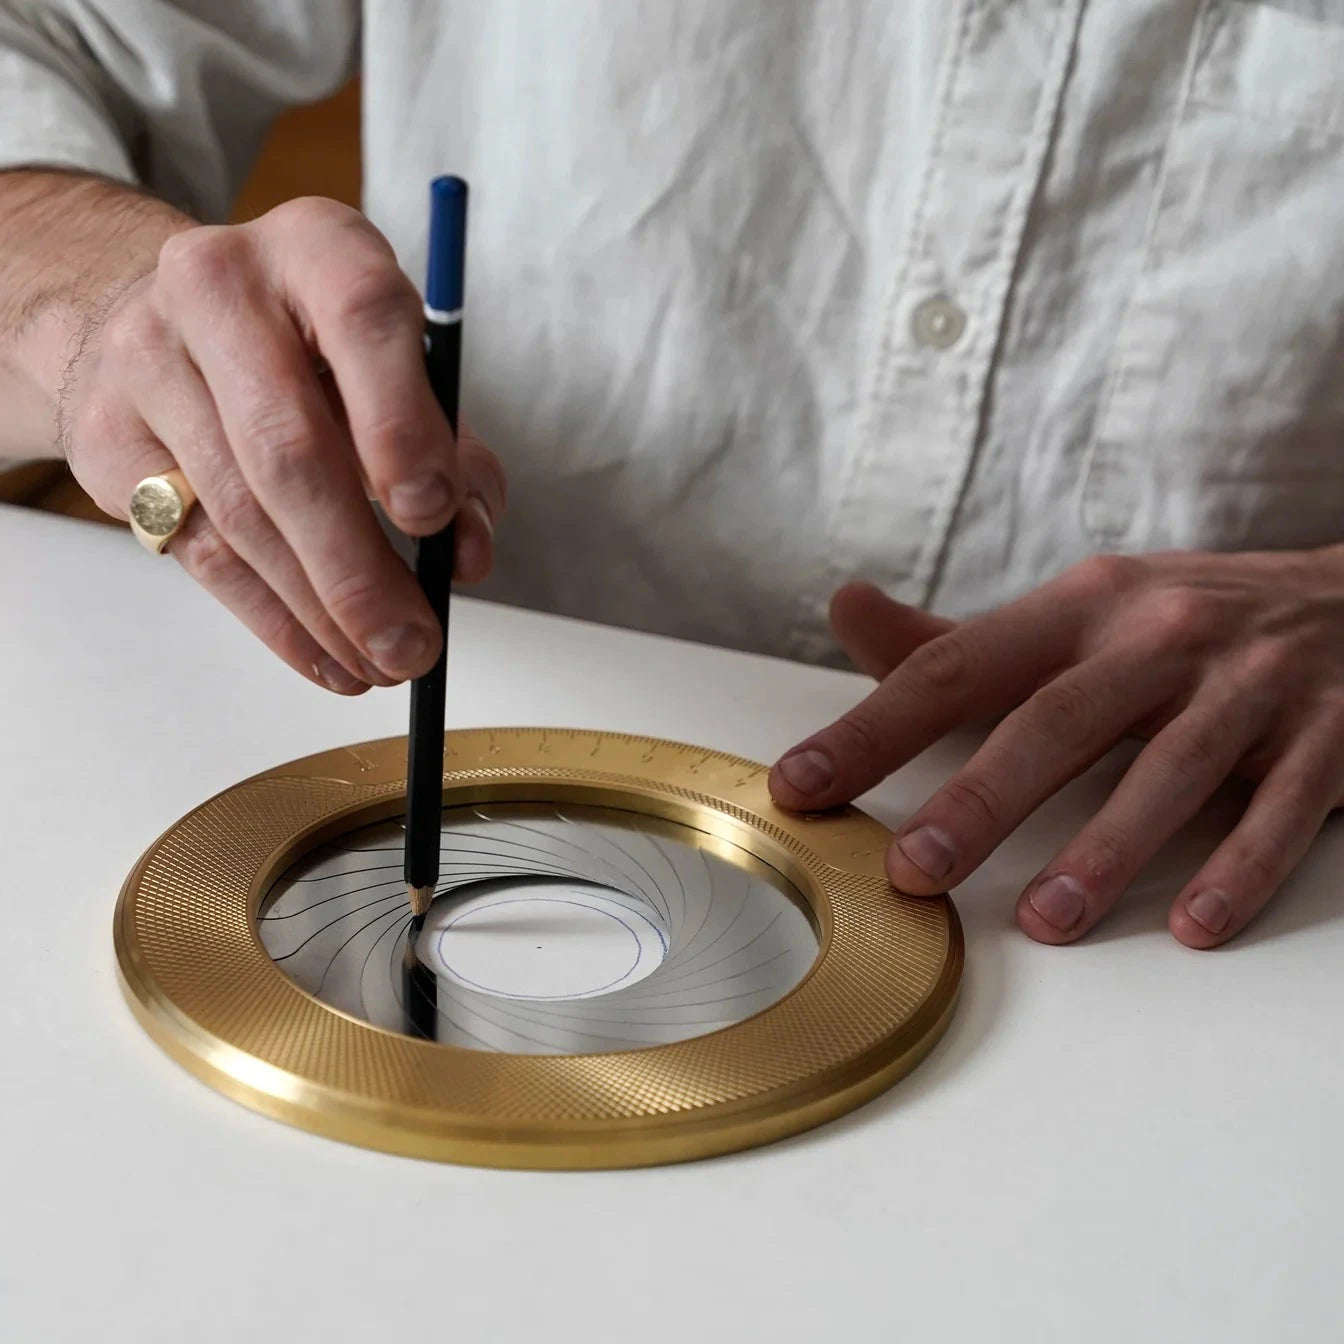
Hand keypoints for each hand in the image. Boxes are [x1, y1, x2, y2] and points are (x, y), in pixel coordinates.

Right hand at [60, 196, 504, 693]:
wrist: (164, 323)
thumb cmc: (313, 353)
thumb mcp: (398, 369)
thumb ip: (451, 453)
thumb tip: (466, 553)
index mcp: (316, 249)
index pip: (364, 321)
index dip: (403, 425)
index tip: (432, 516)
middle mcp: (219, 286)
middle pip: (290, 447)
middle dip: (360, 566)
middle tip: (414, 644)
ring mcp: (148, 359)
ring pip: (242, 513)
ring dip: (323, 609)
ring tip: (384, 663)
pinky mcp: (108, 437)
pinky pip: (200, 552)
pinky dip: (275, 619)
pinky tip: (327, 658)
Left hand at [769, 551, 1343, 947]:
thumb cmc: (1181, 618)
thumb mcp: (1074, 609)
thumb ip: (958, 637)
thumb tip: (846, 610)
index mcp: (1079, 608)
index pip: (957, 667)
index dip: (874, 728)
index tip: (801, 785)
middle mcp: (1158, 637)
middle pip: (1056, 720)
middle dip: (981, 798)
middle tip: (914, 871)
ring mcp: (1248, 687)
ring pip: (1170, 771)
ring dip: (1106, 850)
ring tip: (1045, 921)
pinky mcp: (1329, 737)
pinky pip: (1283, 808)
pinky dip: (1240, 867)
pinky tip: (1195, 923)